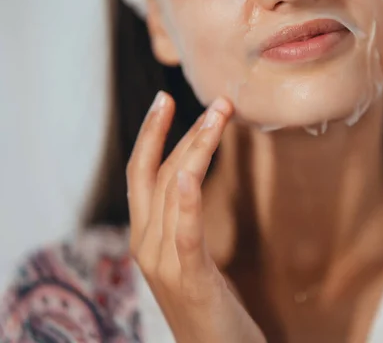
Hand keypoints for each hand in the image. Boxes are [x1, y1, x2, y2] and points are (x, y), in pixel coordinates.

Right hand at [126, 92, 264, 342]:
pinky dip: (188, 202)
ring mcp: (164, 263)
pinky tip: (194, 174)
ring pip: (175, 193)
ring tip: (219, 116)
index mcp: (145, 237)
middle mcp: (146, 245)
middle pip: (159, 174)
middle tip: (216, 101)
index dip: (151, 134)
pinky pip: (185, 233)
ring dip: (197, 150)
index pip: (143, 174)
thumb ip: (182, 222)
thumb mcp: (190, 256)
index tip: (165, 99)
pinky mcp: (190, 279)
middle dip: (184, 132)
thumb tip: (188, 183)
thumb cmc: (208, 304)